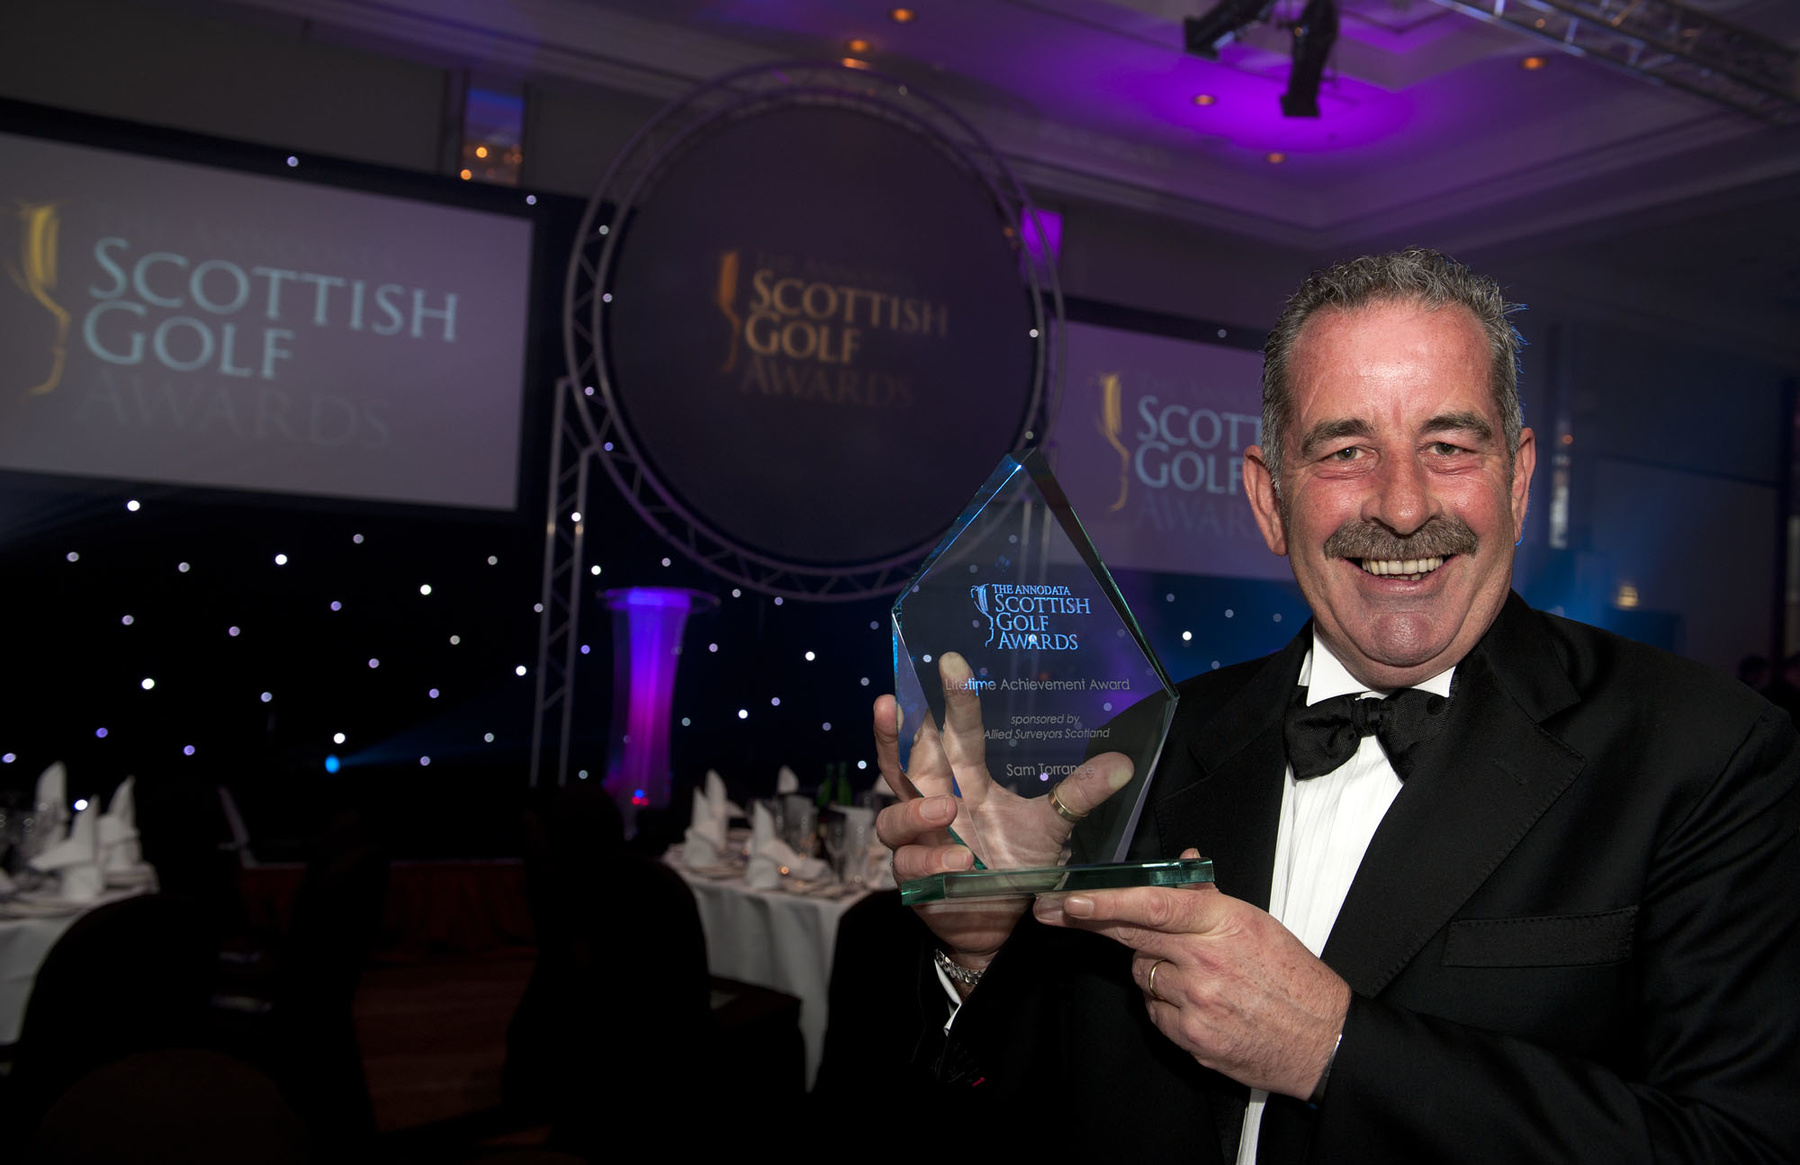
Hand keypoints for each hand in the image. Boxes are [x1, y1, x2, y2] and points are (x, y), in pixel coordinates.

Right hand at [873, 651, 1133, 973]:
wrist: (997, 923)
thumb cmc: (1014, 862)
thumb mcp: (1052, 827)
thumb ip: (1079, 795)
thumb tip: (1124, 762)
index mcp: (963, 778)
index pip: (955, 731)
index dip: (952, 699)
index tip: (953, 663)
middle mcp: (931, 800)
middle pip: (899, 760)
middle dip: (891, 731)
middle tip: (892, 701)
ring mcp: (917, 839)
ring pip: (894, 815)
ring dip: (915, 810)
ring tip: (944, 810)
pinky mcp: (913, 875)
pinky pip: (912, 864)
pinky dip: (933, 861)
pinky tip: (959, 862)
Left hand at [1033, 850, 1349, 1097]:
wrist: (1322, 1038)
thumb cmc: (1293, 977)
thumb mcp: (1256, 923)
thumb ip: (1208, 897)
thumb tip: (1180, 865)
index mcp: (1224, 924)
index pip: (1154, 905)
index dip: (1107, 900)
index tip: (1072, 897)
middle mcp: (1205, 962)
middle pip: (1131, 936)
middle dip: (1089, 920)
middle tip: (1057, 910)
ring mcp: (1196, 1003)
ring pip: (1141, 973)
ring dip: (1152, 967)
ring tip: (1190, 972)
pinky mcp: (1190, 1038)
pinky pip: (1154, 1010)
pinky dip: (1164, 1002)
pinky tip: (1196, 1002)